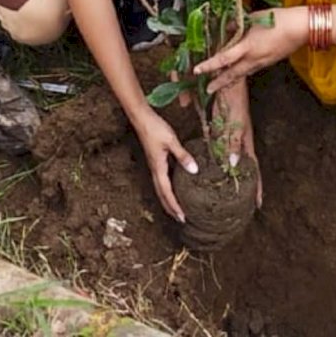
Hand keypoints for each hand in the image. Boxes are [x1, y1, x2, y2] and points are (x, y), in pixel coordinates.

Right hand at [132, 108, 197, 222]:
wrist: (141, 118)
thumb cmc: (155, 128)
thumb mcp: (171, 140)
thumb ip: (182, 155)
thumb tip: (194, 170)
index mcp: (158, 168)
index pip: (167, 192)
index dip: (174, 206)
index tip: (182, 217)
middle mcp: (154, 169)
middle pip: (161, 194)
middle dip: (170, 208)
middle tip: (180, 219)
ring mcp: (153, 165)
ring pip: (159, 188)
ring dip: (167, 200)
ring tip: (176, 208)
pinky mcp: (154, 160)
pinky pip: (160, 180)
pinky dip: (166, 189)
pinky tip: (172, 187)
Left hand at [194, 6, 307, 92]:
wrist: (301, 28)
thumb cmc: (278, 19)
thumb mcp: (254, 18)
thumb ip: (238, 25)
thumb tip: (227, 29)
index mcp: (247, 47)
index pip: (223, 59)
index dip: (209, 65)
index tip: (197, 70)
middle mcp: (253, 59)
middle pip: (232, 74)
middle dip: (219, 82)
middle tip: (207, 89)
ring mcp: (263, 63)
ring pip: (242, 73)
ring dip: (230, 79)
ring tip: (219, 84)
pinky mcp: (269, 62)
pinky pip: (252, 69)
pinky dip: (242, 71)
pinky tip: (239, 70)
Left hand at [214, 80, 261, 206]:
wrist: (227, 80)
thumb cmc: (232, 99)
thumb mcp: (233, 122)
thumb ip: (233, 141)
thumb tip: (234, 164)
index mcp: (245, 140)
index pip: (253, 168)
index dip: (256, 185)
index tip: (258, 203)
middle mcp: (240, 139)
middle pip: (245, 166)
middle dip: (247, 184)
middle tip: (245, 203)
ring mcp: (232, 133)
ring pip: (234, 157)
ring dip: (234, 172)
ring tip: (231, 188)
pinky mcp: (223, 127)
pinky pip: (224, 147)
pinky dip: (223, 157)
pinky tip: (217, 163)